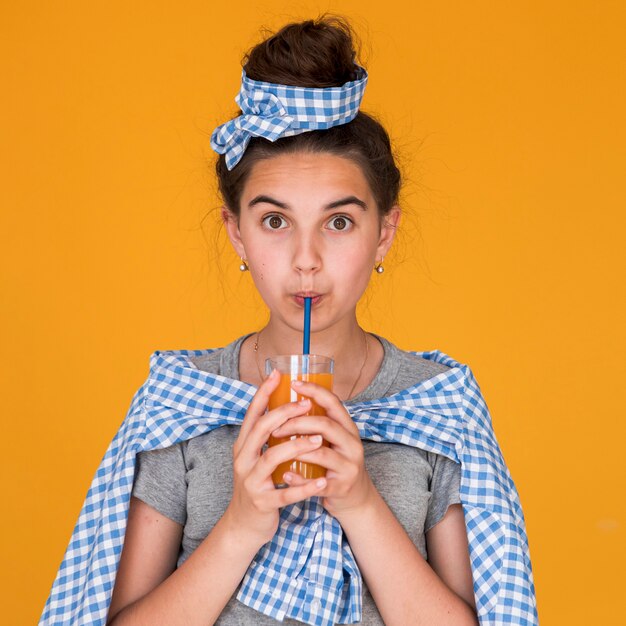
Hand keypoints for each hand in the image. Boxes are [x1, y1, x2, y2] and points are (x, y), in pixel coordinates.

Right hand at [223, 369, 327, 546]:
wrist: (243, 526)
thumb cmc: (256, 485)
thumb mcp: (254, 458)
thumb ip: (265, 437)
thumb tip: (283, 408)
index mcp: (243, 446)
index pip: (252, 414)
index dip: (263, 393)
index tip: (277, 374)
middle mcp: (243, 460)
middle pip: (260, 430)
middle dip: (284, 414)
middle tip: (306, 404)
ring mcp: (251, 482)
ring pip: (272, 458)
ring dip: (297, 446)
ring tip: (318, 439)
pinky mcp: (262, 503)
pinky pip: (285, 493)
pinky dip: (304, 487)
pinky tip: (321, 481)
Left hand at [270, 380, 375, 519]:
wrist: (356, 498)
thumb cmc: (337, 462)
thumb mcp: (335, 439)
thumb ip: (319, 423)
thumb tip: (289, 398)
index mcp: (349, 428)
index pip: (333, 402)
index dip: (314, 391)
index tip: (293, 383)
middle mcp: (352, 444)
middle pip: (325, 425)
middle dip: (297, 422)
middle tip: (275, 426)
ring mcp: (348, 467)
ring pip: (320, 453)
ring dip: (295, 448)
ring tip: (276, 446)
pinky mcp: (340, 488)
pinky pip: (316, 483)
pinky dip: (299, 479)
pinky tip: (285, 474)